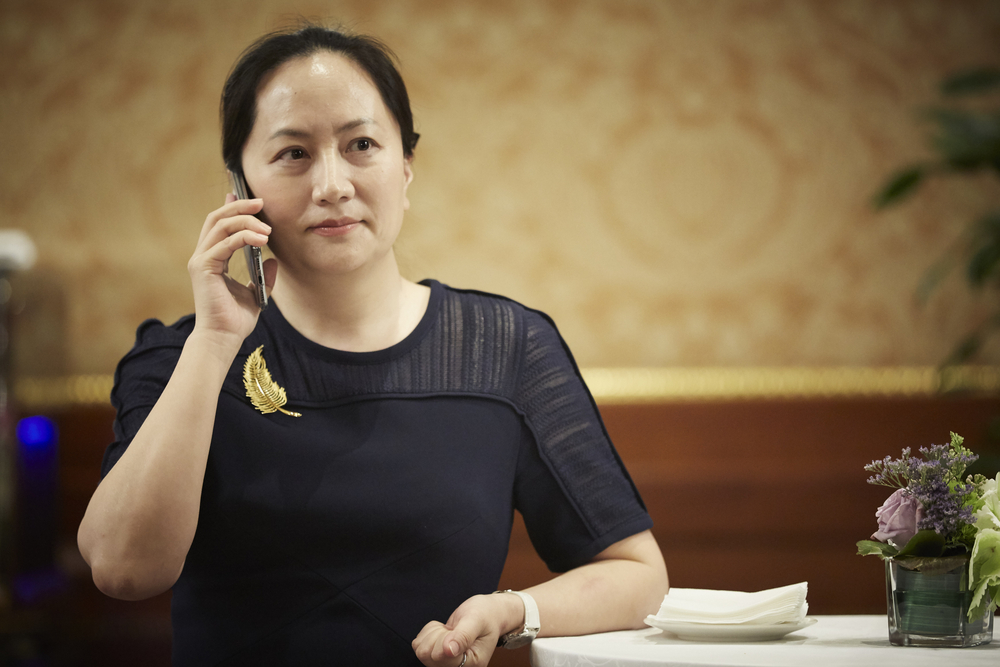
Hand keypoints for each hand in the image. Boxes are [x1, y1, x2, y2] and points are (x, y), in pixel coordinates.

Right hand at [187, 194, 275, 345]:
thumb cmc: (235, 320)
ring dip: (246, 221)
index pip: (219, 225)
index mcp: (212, 259)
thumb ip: (263, 275)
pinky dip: (244, 237)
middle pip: (217, 218)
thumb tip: (273, 259)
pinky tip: (262, 240)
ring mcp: (200, 260)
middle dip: (239, 206)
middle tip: (261, 203)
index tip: (248, 197)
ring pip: (220, 225)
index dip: (231, 207)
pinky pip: (225, 243)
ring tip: (268, 228)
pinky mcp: (203, 268)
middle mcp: (203, 256)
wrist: (223, 338)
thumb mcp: (256, 293)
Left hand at [412, 593, 521, 666]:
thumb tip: (448, 651)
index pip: (441, 657)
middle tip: (454, 629)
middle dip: (438, 635)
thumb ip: (463, 636)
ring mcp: (446, 664)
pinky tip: (444, 631)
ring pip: (421, 651)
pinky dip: (429, 633)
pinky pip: (418, 645)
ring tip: (450, 630)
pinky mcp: (437, 657)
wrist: (487, 614)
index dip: (444, 639)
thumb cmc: (485, 616)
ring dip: (433, 634)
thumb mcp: (476, 620)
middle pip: (427, 656)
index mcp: (472, 663)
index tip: (456, 630)